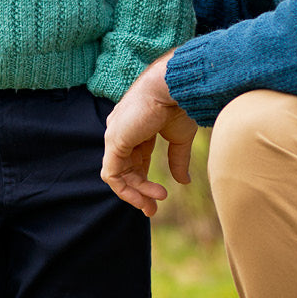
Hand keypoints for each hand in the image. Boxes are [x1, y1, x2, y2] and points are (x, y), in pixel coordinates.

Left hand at [102, 52, 197, 215]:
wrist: (172, 88)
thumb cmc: (178, 104)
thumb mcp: (180, 138)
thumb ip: (178, 159)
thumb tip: (183, 181)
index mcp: (136, 129)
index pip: (135, 161)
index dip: (145, 181)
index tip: (161, 197)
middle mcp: (122, 132)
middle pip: (126, 170)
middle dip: (140, 192)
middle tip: (154, 209)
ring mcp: (115, 136)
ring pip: (119, 175)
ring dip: (136, 193)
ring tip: (157, 201)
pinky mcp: (114, 142)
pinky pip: (112, 174)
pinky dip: (127, 189)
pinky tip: (146, 195)